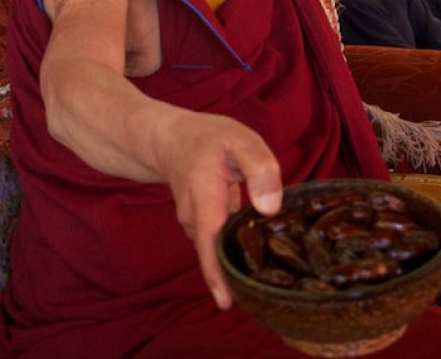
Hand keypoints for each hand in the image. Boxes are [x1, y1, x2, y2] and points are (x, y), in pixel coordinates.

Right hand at [155, 111, 282, 309]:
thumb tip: (270, 208)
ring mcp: (194, 224)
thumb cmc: (209, 138)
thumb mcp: (241, 140)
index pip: (209, 243)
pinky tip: (257, 250)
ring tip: (271, 272)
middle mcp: (195, 217)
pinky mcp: (199, 225)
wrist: (169, 139)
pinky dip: (235, 246)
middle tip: (269, 291)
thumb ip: (259, 169)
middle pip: (215, 254)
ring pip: (217, 248)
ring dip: (239, 259)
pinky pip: (218, 241)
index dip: (217, 274)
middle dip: (237, 275)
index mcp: (206, 198)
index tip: (226, 302)